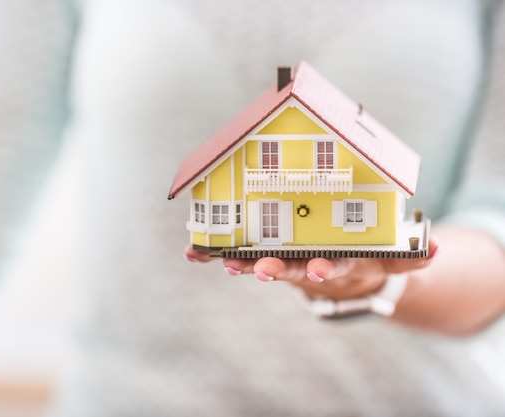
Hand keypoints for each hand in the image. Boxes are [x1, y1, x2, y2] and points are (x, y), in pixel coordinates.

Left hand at [184, 236, 439, 300]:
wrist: (342, 273)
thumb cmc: (363, 256)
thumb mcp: (388, 257)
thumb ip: (410, 254)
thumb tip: (436, 249)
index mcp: (339, 263)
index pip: (332, 267)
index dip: (322, 269)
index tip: (314, 270)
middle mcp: (307, 266)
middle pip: (289, 269)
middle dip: (274, 269)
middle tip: (255, 269)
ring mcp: (284, 263)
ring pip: (257, 262)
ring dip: (236, 261)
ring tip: (213, 259)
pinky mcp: (265, 257)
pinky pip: (236, 254)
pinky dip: (212, 255)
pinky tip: (190, 253)